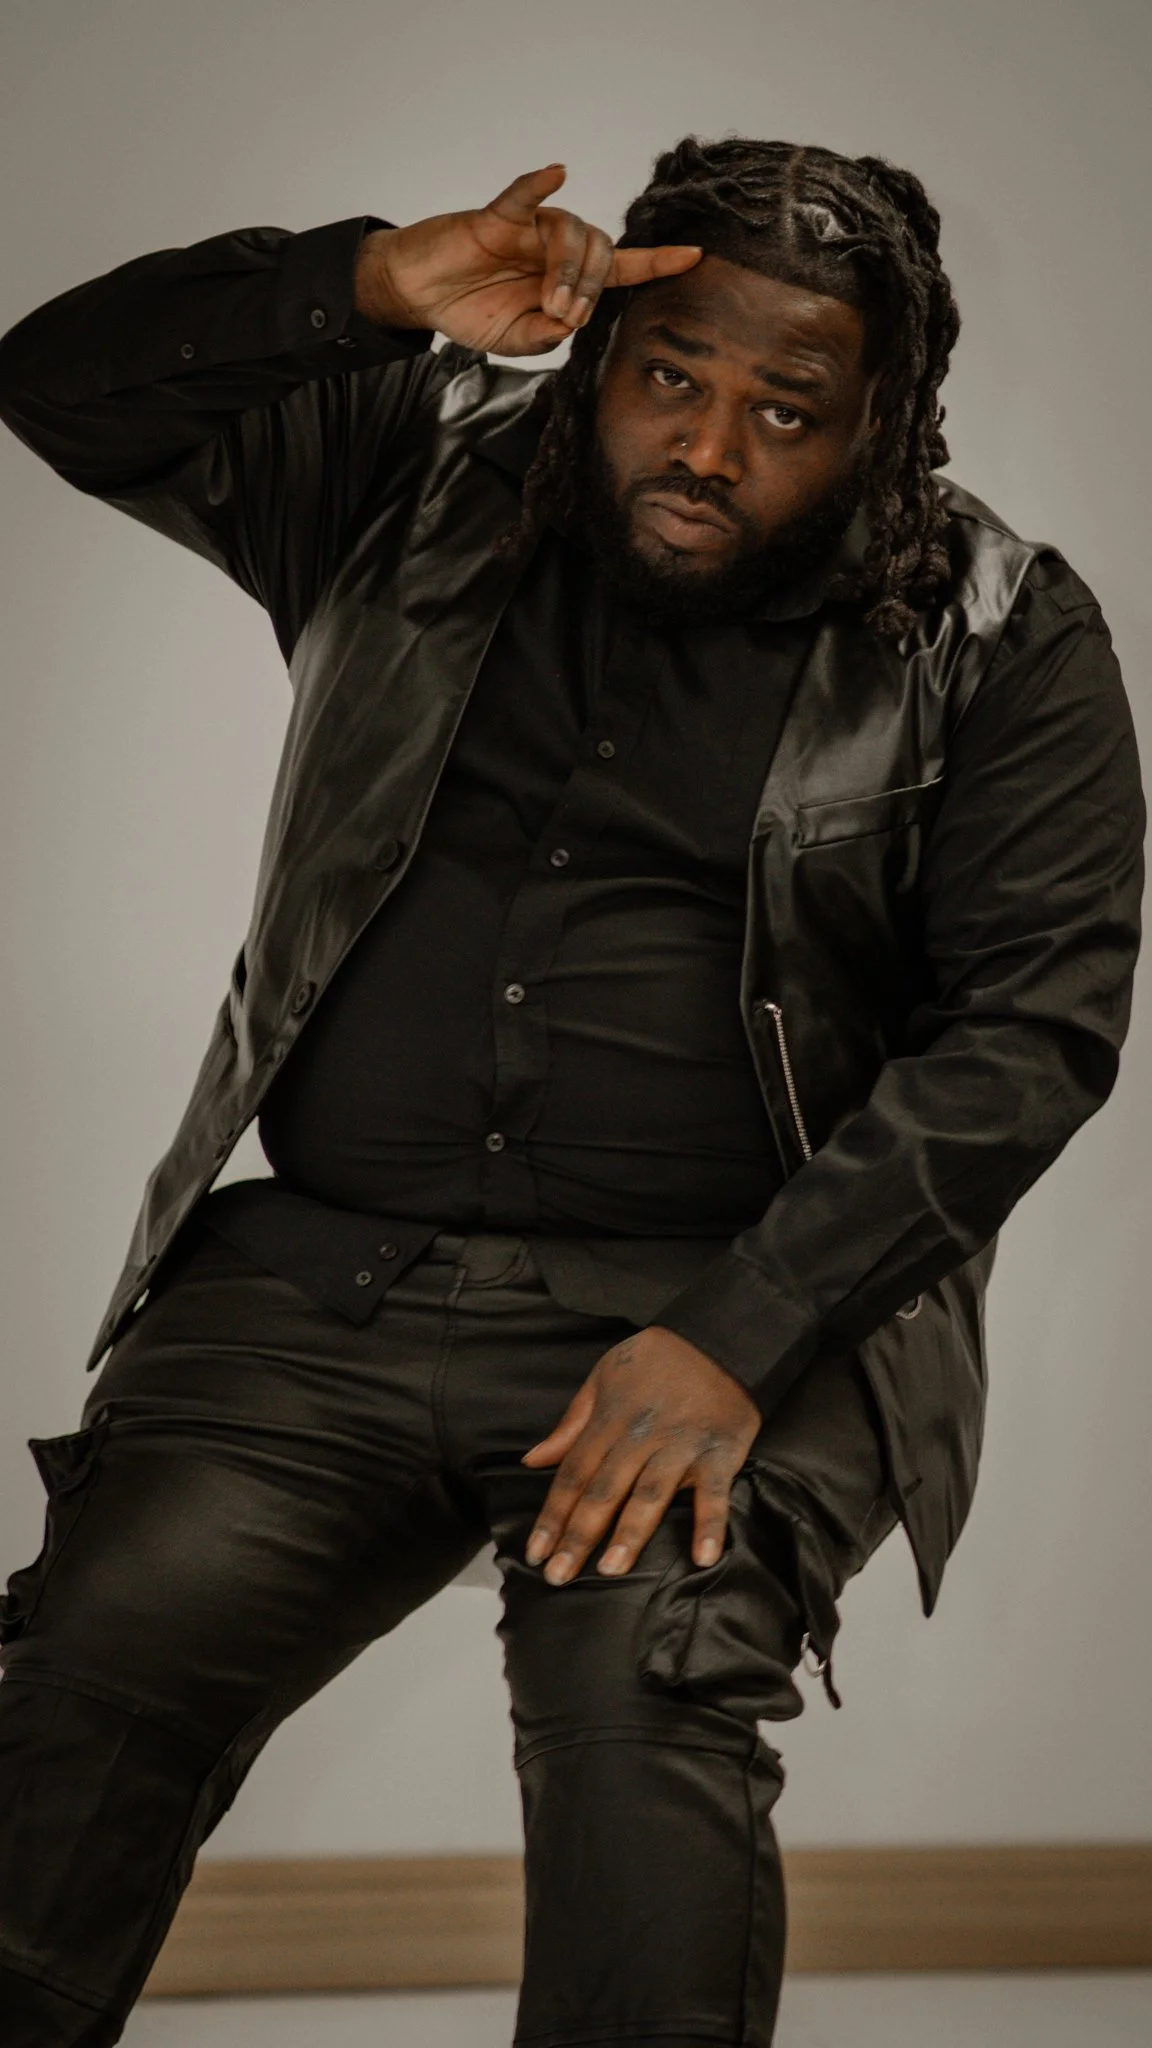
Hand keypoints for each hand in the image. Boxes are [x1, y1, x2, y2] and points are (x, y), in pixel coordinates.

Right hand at [354, 163, 701, 357]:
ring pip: (572, 233)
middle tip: (565, 316)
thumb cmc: (471, 311)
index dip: (657, 262)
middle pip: (602, 251)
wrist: (422, 295)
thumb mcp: (516, 341)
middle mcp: (556, 249)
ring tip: (548, 302)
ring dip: (569, 270)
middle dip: (593, 287)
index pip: (621, 269)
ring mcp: (530, 230)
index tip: (695, 256)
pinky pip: (524, 194)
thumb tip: (571, 321)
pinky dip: (539, 183)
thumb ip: (546, 337)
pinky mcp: (498, 217)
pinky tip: (556, 174)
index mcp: (566, 280)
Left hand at [521, 1325, 760, 1582]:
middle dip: (578, 1535)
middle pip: (604, 1491)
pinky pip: (715, 1494)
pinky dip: (710, 1525)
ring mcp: (682, 1447)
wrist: (719, 1338)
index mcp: (610, 1419)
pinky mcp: (720, 1454)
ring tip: (610, 1571)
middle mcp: (641, 1437)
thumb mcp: (603, 1378)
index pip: (573, 1473)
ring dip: (630, 1535)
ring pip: (650, 1496)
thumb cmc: (656, 1359)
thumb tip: (532, 1460)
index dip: (552, 1514)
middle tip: (558, 1576)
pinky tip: (702, 1558)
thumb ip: (571, 1423)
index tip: (534, 1552)